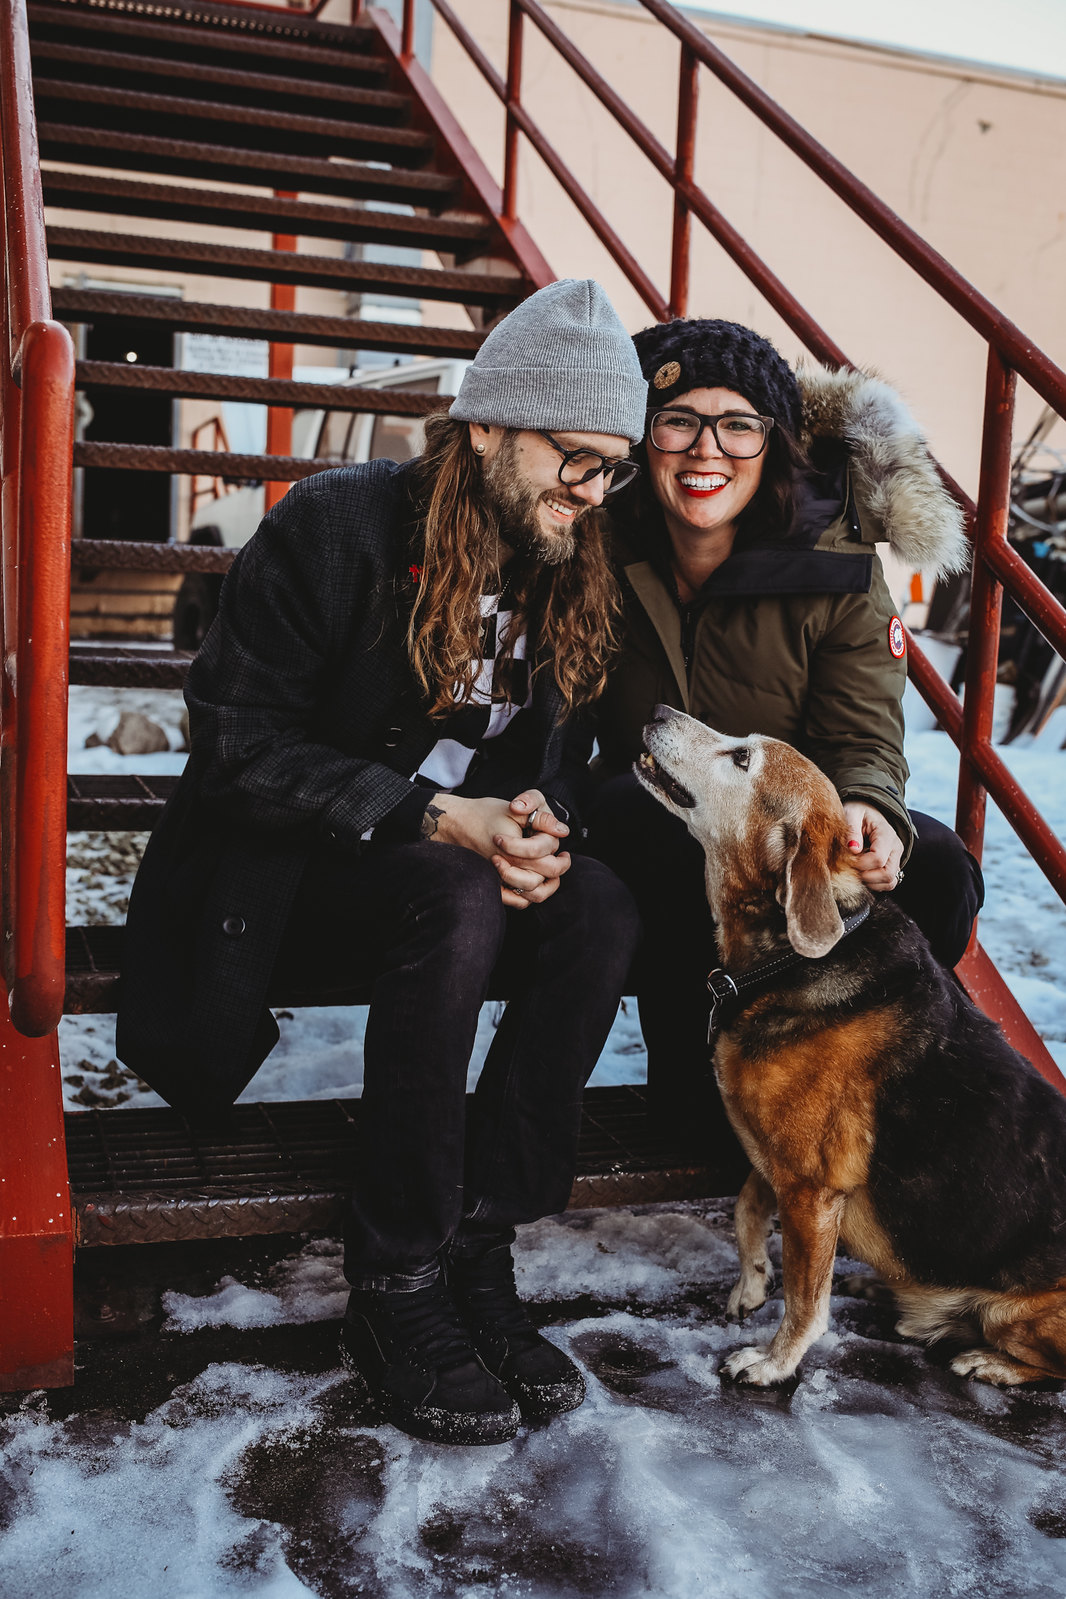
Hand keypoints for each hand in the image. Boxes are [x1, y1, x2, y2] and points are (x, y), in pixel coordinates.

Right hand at [492, 790, 570, 908]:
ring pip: (533, 894)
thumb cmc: (483, 813)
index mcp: (514, 848)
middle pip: (544, 877)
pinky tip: (534, 883)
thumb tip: (562, 831)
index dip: (555, 847)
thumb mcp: (514, 810)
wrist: (454, 823)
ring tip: (553, 874)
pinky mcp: (494, 884)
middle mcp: (507, 867)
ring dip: (548, 885)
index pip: (546, 855)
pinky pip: (517, 902)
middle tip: (564, 858)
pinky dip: (529, 897)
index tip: (561, 841)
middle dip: (559, 867)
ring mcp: (499, 879)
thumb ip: (541, 819)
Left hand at [843, 802, 903, 891]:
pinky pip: (888, 884)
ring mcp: (897, 859)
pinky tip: (862, 873)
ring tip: (856, 871)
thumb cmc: (859, 812)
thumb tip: (853, 849)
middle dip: (866, 876)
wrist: (868, 812)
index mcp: (886, 834)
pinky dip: (874, 884)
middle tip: (851, 868)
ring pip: (890, 882)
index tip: (847, 859)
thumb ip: (852, 829)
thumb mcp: (852, 813)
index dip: (860, 864)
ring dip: (870, 882)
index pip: (878, 858)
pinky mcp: (893, 866)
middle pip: (887, 874)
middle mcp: (896, 848)